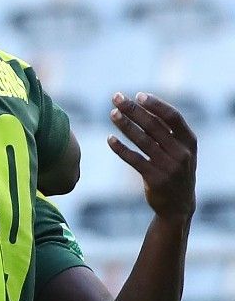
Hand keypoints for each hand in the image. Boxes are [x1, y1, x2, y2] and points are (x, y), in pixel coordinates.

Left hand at [110, 92, 196, 220]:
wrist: (179, 205)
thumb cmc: (176, 170)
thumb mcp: (181, 151)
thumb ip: (168, 132)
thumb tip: (143, 106)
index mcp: (190, 142)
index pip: (173, 117)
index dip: (156, 105)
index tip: (138, 95)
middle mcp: (182, 152)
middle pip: (154, 126)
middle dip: (134, 110)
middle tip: (116, 97)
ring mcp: (169, 166)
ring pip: (143, 141)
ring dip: (125, 125)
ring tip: (112, 113)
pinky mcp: (155, 179)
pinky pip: (135, 160)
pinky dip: (121, 149)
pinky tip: (110, 139)